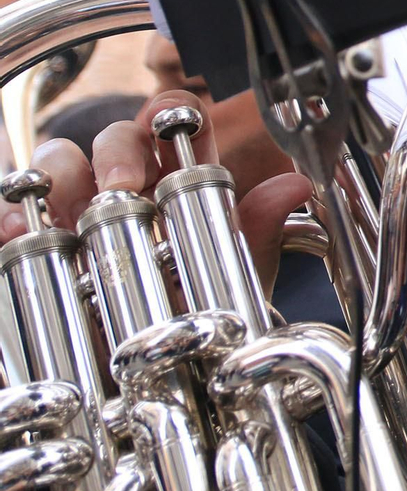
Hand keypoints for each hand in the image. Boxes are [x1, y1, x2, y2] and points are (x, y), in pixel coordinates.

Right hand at [1, 90, 311, 294]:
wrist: (157, 378)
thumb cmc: (197, 315)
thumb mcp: (234, 277)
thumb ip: (259, 232)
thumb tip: (294, 186)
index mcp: (179, 182)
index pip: (174, 122)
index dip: (169, 112)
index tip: (166, 125)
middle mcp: (126, 188)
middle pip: (114, 137)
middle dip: (116, 150)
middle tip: (123, 185)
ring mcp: (76, 214)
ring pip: (58, 163)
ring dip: (59, 172)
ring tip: (67, 205)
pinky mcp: (35, 245)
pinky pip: (11, 216)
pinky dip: (9, 216)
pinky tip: (11, 230)